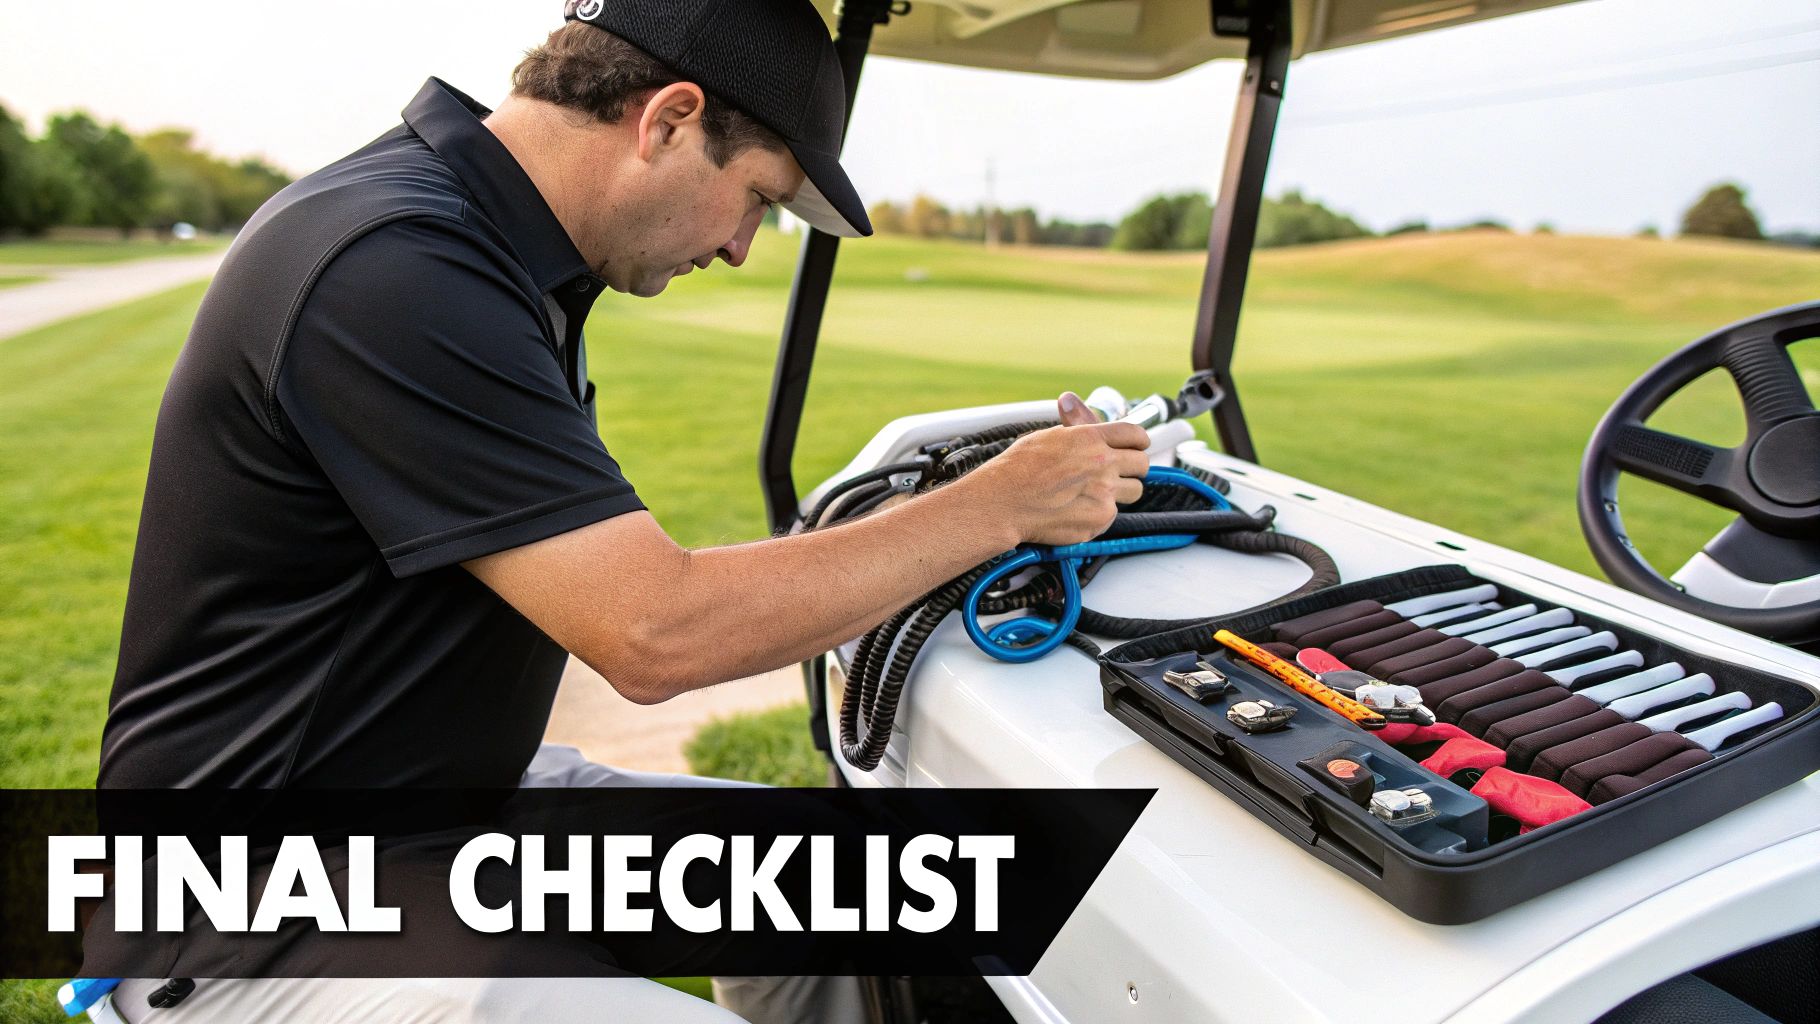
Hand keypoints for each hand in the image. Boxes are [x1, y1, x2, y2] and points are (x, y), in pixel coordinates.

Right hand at [962, 391, 1151, 545]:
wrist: (1003, 503)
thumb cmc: (1017, 469)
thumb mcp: (1045, 436)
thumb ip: (1071, 424)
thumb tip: (1070, 400)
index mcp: (1090, 437)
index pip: (1135, 434)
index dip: (1137, 441)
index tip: (1135, 446)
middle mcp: (1103, 462)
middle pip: (1141, 463)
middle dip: (1132, 467)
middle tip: (1116, 472)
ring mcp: (1105, 492)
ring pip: (1134, 491)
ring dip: (1120, 491)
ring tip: (1095, 493)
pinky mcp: (1101, 518)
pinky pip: (1113, 514)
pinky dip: (1099, 514)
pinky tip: (1077, 511)